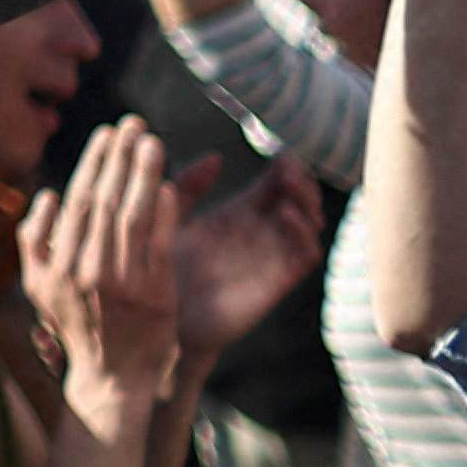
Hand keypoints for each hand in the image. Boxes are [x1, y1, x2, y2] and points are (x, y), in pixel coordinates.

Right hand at [20, 117, 187, 439]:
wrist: (110, 380)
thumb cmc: (73, 327)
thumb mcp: (37, 287)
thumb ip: (34, 240)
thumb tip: (46, 195)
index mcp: (58, 263)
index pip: (79, 199)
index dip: (94, 163)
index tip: (107, 133)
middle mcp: (89, 270)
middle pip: (107, 201)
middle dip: (120, 158)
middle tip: (133, 123)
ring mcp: (124, 284)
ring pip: (134, 218)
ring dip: (144, 176)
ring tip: (152, 143)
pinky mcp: (156, 298)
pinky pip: (160, 248)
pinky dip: (165, 217)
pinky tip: (168, 189)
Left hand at [174, 152, 325, 358]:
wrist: (161, 320)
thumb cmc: (159, 266)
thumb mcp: (170, 216)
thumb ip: (188, 186)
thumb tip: (215, 155)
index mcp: (234, 216)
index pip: (272, 185)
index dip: (283, 166)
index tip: (280, 146)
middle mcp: (257, 235)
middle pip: (297, 201)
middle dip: (300, 179)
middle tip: (288, 163)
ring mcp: (268, 258)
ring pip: (307, 224)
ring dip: (306, 201)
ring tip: (288, 182)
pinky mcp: (273, 282)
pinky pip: (302, 256)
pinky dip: (302, 232)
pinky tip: (284, 212)